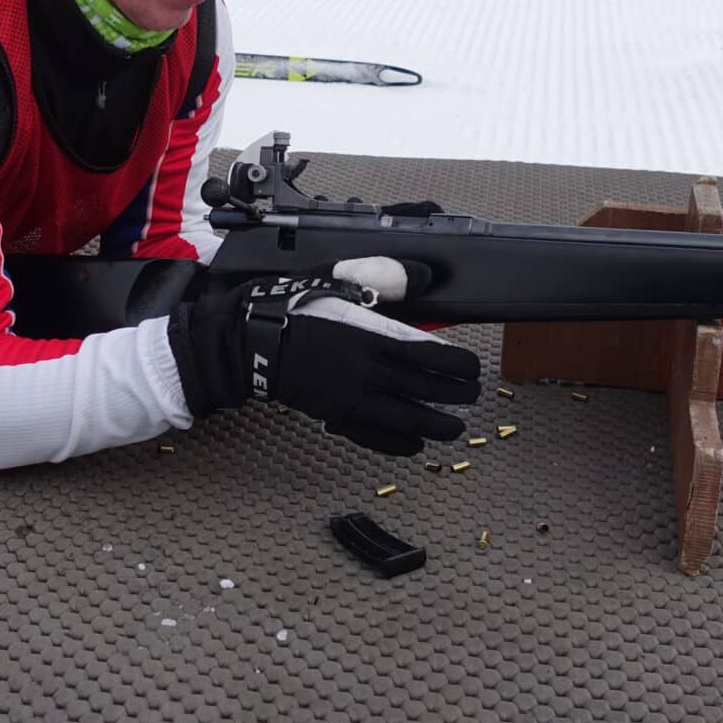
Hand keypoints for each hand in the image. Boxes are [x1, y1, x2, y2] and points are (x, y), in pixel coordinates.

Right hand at [170, 257, 479, 454]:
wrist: (250, 341)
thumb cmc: (293, 305)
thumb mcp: (337, 278)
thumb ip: (383, 278)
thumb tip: (424, 278)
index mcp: (371, 336)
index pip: (428, 356)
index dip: (457, 366)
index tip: (472, 369)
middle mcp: (366, 372)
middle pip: (423, 391)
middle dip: (455, 398)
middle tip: (472, 398)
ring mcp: (351, 398)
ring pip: (404, 419)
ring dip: (435, 426)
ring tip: (454, 429)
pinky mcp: (335, 416)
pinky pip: (373, 437)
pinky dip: (397, 444)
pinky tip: (413, 445)